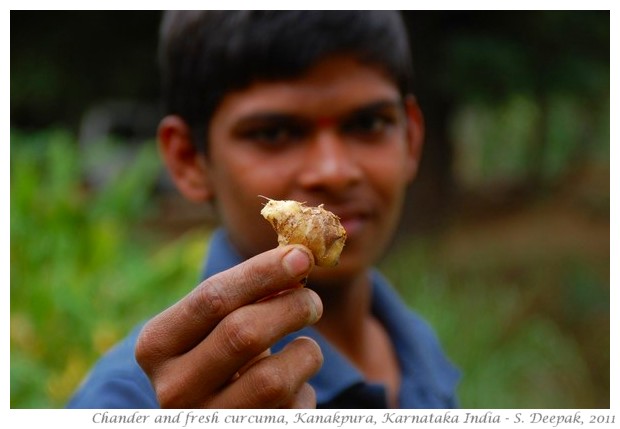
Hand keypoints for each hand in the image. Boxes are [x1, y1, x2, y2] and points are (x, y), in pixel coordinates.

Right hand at [135, 245, 323, 407]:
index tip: (301, 256)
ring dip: (305, 355)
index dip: (262, 272)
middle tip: (313, 302)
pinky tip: (292, 390)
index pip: (212, 298)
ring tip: (304, 351)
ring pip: (273, 379)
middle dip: (291, 307)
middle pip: (243, 333)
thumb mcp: (220, 324)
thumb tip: (298, 259)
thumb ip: (248, 293)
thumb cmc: (224, 356)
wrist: (218, 414)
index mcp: (156, 345)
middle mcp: (172, 389)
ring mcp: (207, 423)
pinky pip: (292, 410)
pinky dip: (304, 389)